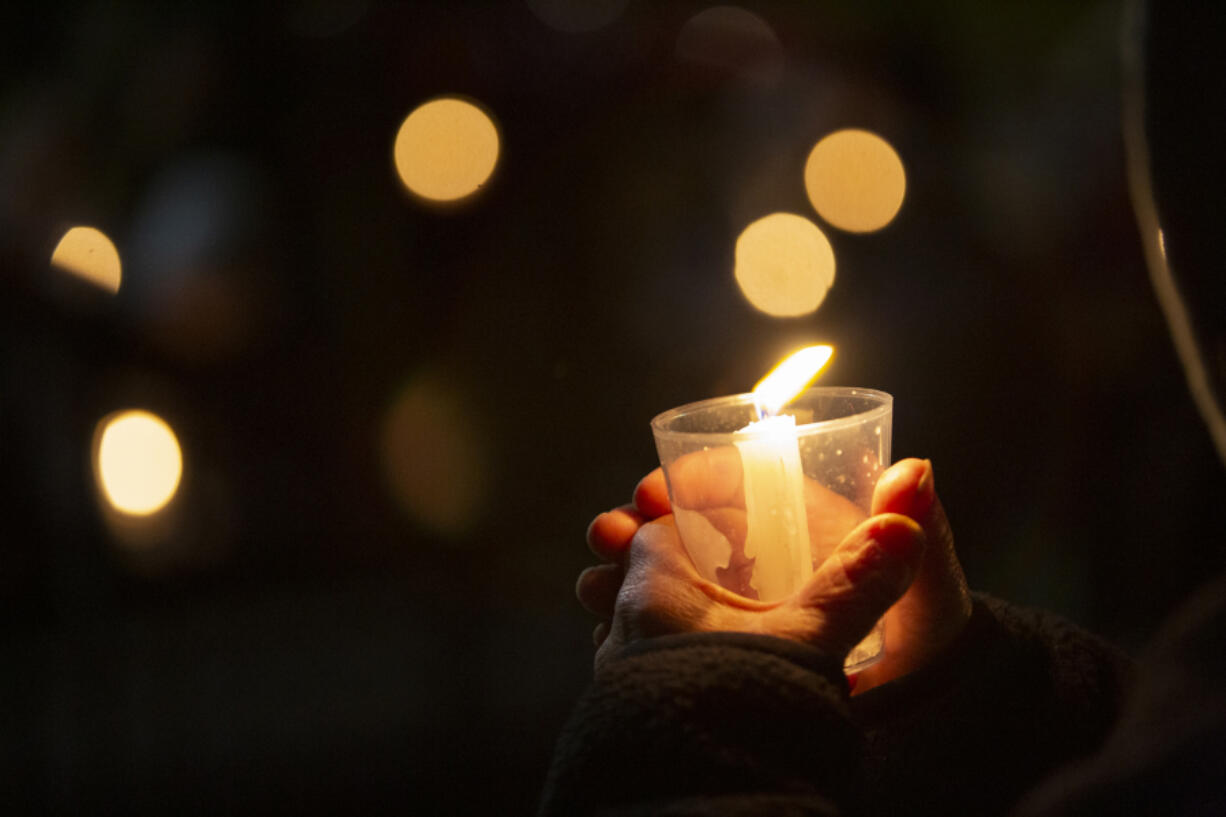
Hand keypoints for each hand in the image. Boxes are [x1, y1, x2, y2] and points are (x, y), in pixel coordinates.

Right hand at [579, 459, 970, 689]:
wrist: (900, 715)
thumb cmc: (920, 647)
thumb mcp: (926, 593)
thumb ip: (921, 534)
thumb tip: (916, 470)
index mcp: (797, 523)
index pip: (734, 482)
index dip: (690, 477)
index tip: (659, 487)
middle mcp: (752, 553)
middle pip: (677, 518)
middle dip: (635, 516)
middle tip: (611, 530)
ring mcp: (718, 596)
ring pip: (650, 562)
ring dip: (615, 559)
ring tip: (597, 576)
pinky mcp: (695, 635)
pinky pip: (643, 611)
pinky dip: (613, 606)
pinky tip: (599, 617)